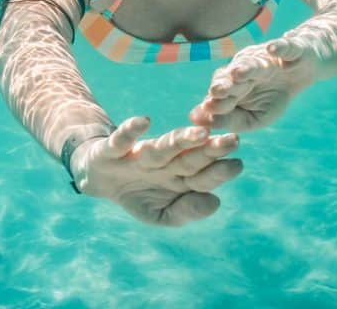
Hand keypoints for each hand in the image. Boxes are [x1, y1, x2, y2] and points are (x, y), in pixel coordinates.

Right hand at [73, 116, 242, 226]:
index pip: (203, 175)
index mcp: (179, 177)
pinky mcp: (113, 149)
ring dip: (180, 139)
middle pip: (189, 156)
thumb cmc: (137, 195)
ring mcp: (139, 154)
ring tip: (200, 133)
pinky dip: (130, 130)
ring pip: (162, 147)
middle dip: (210, 150)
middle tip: (233, 140)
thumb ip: (186, 212)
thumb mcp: (160, 215)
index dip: (219, 171)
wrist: (99, 180)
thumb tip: (215, 202)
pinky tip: (144, 121)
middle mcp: (164, 162)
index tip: (237, 164)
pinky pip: (122, 138)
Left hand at [189, 36, 317, 131]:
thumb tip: (200, 122)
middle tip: (216, 92)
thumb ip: (231, 120)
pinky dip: (279, 47)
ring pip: (254, 63)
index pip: (222, 94)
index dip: (216, 102)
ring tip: (237, 73)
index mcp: (234, 84)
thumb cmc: (275, 96)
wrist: (305, 69)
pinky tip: (272, 49)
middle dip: (225, 85)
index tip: (205, 110)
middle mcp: (245, 68)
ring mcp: (267, 57)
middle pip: (232, 77)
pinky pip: (285, 47)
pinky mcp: (289, 48)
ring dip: (246, 68)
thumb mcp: (256, 117)